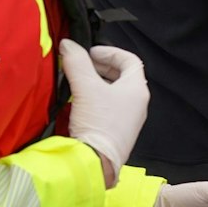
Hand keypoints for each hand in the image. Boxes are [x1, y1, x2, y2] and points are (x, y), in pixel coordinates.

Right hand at [60, 40, 147, 187]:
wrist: (95, 161)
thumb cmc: (98, 124)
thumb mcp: (85, 87)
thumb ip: (77, 62)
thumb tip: (69, 45)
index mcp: (137, 90)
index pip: (130, 61)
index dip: (110, 52)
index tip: (90, 53)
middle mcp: (136, 104)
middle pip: (121, 76)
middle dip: (100, 67)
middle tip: (81, 65)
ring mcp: (127, 120)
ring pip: (112, 93)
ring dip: (94, 84)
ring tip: (76, 81)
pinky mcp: (115, 132)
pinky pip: (106, 109)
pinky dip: (92, 100)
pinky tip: (76, 102)